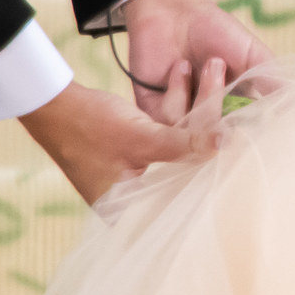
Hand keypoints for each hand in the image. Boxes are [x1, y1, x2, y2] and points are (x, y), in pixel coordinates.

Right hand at [22, 60, 226, 207]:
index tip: (244, 164)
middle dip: (211, 142)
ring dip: (198, 115)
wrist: (51, 102)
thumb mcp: (141, 137)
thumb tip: (227, 145)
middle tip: (244, 123)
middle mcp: (133, 200)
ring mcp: (136, 177)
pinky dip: (181, 117)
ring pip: (179, 151)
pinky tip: (200, 91)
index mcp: (129, 211)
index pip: (184, 203)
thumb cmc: (87, 126)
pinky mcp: (138, 156)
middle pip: (186, 173)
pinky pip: (169, 140)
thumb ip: (184, 146)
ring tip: (218, 82)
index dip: (214, 182)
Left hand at [116, 0, 272, 120]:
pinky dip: (176, 94)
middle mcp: (206, 117)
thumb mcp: (253, 57)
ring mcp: (179, 117)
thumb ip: (273, 84)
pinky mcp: (152, 112)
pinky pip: (165, 123)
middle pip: (218, 135)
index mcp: (232, 109)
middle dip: (222, 103)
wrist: (174, 11)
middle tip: (220, 67)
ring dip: (203, 95)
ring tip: (205, 63)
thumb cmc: (217, 31)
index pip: (243, 132)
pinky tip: (179, 68)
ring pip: (193, 132)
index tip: (257, 114)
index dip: (249, 127)